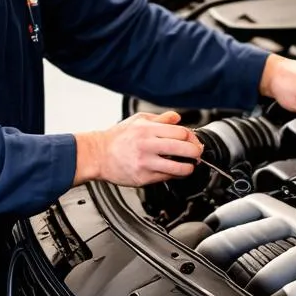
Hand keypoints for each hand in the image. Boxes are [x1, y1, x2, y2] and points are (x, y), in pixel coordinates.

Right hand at [73, 111, 203, 185]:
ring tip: (189, 165)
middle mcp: (148, 146)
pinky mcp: (143, 177)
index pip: (181, 132)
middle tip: (197, 153)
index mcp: (148, 130)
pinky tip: (174, 171)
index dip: (191, 137)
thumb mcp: (138, 120)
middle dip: (196, 152)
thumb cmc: (117, 138)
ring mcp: (146, 163)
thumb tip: (177, 118)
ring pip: (179, 167)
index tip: (193, 140)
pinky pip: (166, 177)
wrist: (98, 155)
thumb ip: (160, 119)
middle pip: (184, 149)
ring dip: (189, 167)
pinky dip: (174, 175)